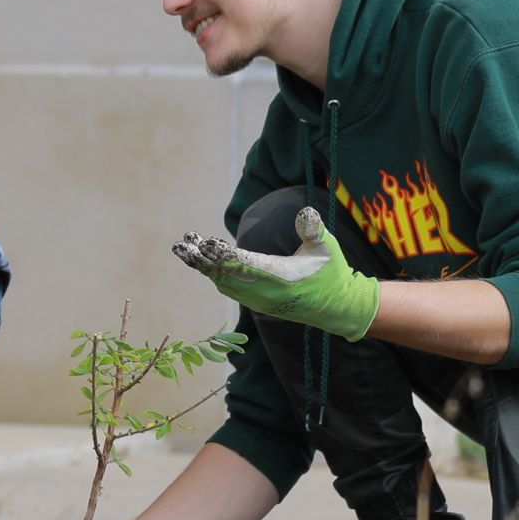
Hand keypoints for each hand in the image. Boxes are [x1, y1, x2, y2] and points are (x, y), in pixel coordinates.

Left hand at [172, 208, 378, 341]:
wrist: (338, 308)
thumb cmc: (332, 273)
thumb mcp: (327, 248)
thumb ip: (313, 230)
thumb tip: (305, 211)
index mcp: (279, 278)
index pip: (243, 265)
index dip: (221, 254)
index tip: (203, 242)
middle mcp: (265, 292)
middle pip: (225, 275)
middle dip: (201, 259)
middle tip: (180, 244)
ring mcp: (260, 301)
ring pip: (223, 283)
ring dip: (203, 266)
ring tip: (184, 249)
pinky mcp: (258, 304)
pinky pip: (229, 289)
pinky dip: (214, 275)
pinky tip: (204, 263)